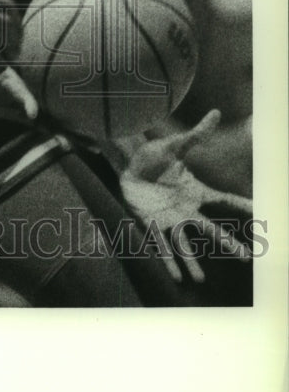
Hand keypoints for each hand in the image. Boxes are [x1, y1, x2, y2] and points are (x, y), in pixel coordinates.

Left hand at [119, 110, 252, 283]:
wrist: (128, 163)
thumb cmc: (153, 155)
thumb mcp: (176, 144)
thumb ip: (197, 134)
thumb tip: (216, 112)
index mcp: (196, 192)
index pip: (225, 201)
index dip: (243, 207)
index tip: (262, 216)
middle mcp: (186, 210)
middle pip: (211, 230)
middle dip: (230, 244)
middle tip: (248, 258)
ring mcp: (169, 219)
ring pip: (185, 245)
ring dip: (193, 263)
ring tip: (200, 280)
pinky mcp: (151, 223)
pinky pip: (161, 245)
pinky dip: (169, 261)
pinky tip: (176, 277)